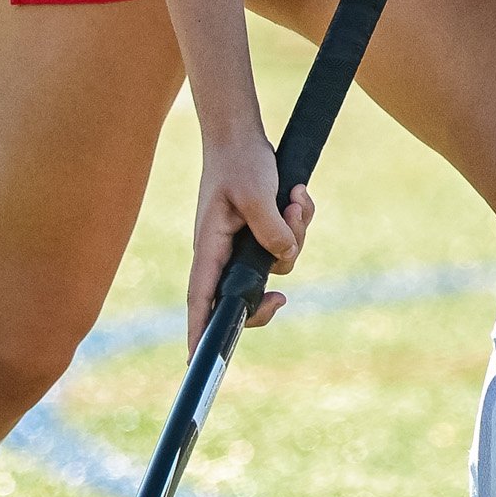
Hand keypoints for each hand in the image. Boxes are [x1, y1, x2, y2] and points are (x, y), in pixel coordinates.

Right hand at [187, 129, 314, 350]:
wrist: (241, 133)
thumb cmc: (240, 162)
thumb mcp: (258, 194)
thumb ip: (271, 230)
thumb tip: (283, 259)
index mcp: (210, 247)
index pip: (201, 299)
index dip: (198, 331)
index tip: (197, 362)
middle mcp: (223, 252)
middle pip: (246, 294)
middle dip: (270, 294)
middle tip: (283, 300)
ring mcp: (242, 243)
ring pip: (277, 263)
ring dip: (296, 234)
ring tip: (295, 199)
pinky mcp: (260, 231)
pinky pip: (286, 242)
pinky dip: (298, 221)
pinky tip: (298, 194)